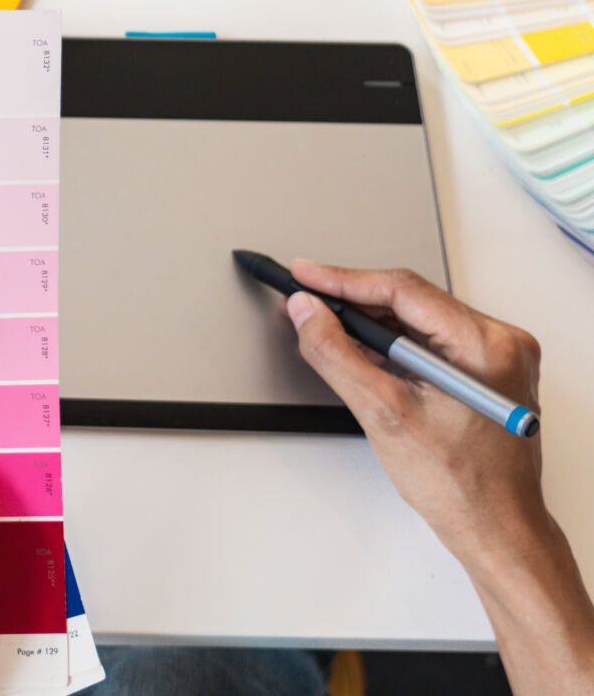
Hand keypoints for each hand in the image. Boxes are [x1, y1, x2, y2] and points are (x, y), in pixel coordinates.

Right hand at [285, 262, 593, 694]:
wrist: (497, 529)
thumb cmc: (461, 486)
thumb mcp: (384, 414)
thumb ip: (337, 355)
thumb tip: (307, 314)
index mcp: (487, 345)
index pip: (403, 290)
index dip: (344, 280)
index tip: (304, 276)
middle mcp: (501, 343)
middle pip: (411, 301)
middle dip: (353, 301)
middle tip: (305, 301)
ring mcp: (498, 357)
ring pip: (418, 320)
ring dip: (371, 324)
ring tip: (325, 327)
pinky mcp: (487, 371)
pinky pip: (430, 339)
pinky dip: (392, 343)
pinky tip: (362, 352)